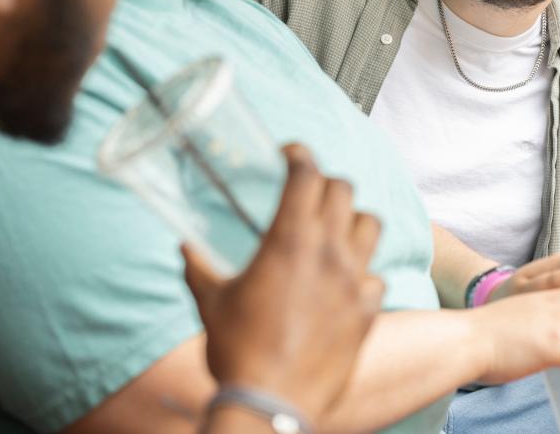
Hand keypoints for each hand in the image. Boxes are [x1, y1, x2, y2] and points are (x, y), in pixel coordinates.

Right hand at [183, 144, 383, 423]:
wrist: (271, 406)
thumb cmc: (236, 350)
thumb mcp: (210, 302)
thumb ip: (197, 268)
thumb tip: (184, 247)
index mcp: (290, 240)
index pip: (307, 173)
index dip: (300, 153)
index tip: (290, 153)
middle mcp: (328, 251)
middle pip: (343, 189)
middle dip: (324, 182)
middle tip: (308, 193)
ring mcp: (353, 280)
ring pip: (370, 224)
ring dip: (352, 219)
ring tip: (334, 230)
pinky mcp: (367, 310)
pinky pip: (376, 276)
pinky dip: (363, 272)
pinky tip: (345, 284)